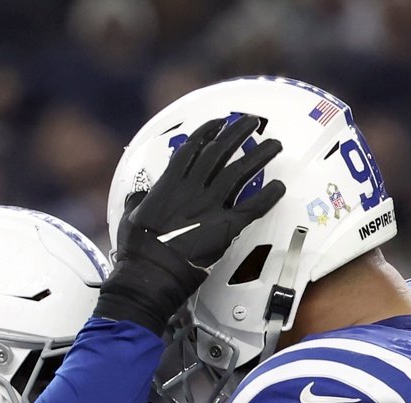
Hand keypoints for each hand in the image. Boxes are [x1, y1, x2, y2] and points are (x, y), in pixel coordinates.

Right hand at [95, 113, 285, 335]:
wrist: (151, 272)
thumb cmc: (136, 249)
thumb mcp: (130, 216)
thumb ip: (138, 201)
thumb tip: (139, 195)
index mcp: (170, 184)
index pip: (192, 149)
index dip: (207, 132)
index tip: (219, 123)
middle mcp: (193, 188)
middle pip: (220, 152)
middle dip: (238, 133)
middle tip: (252, 122)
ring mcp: (211, 206)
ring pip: (240, 172)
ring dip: (260, 156)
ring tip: (275, 145)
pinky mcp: (226, 227)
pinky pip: (253, 207)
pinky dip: (269, 196)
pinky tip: (280, 187)